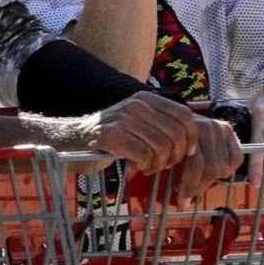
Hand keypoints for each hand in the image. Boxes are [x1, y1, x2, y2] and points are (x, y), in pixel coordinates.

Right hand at [81, 91, 241, 199]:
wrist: (71, 139)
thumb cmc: (111, 136)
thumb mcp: (138, 121)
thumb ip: (161, 124)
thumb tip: (192, 140)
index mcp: (146, 98)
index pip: (184, 115)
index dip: (191, 137)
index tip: (187, 152)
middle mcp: (136, 104)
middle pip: (176, 134)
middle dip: (175, 156)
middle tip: (164, 164)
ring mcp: (123, 119)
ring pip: (161, 147)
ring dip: (158, 163)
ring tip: (148, 166)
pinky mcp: (111, 136)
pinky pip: (143, 155)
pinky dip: (143, 165)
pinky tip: (135, 166)